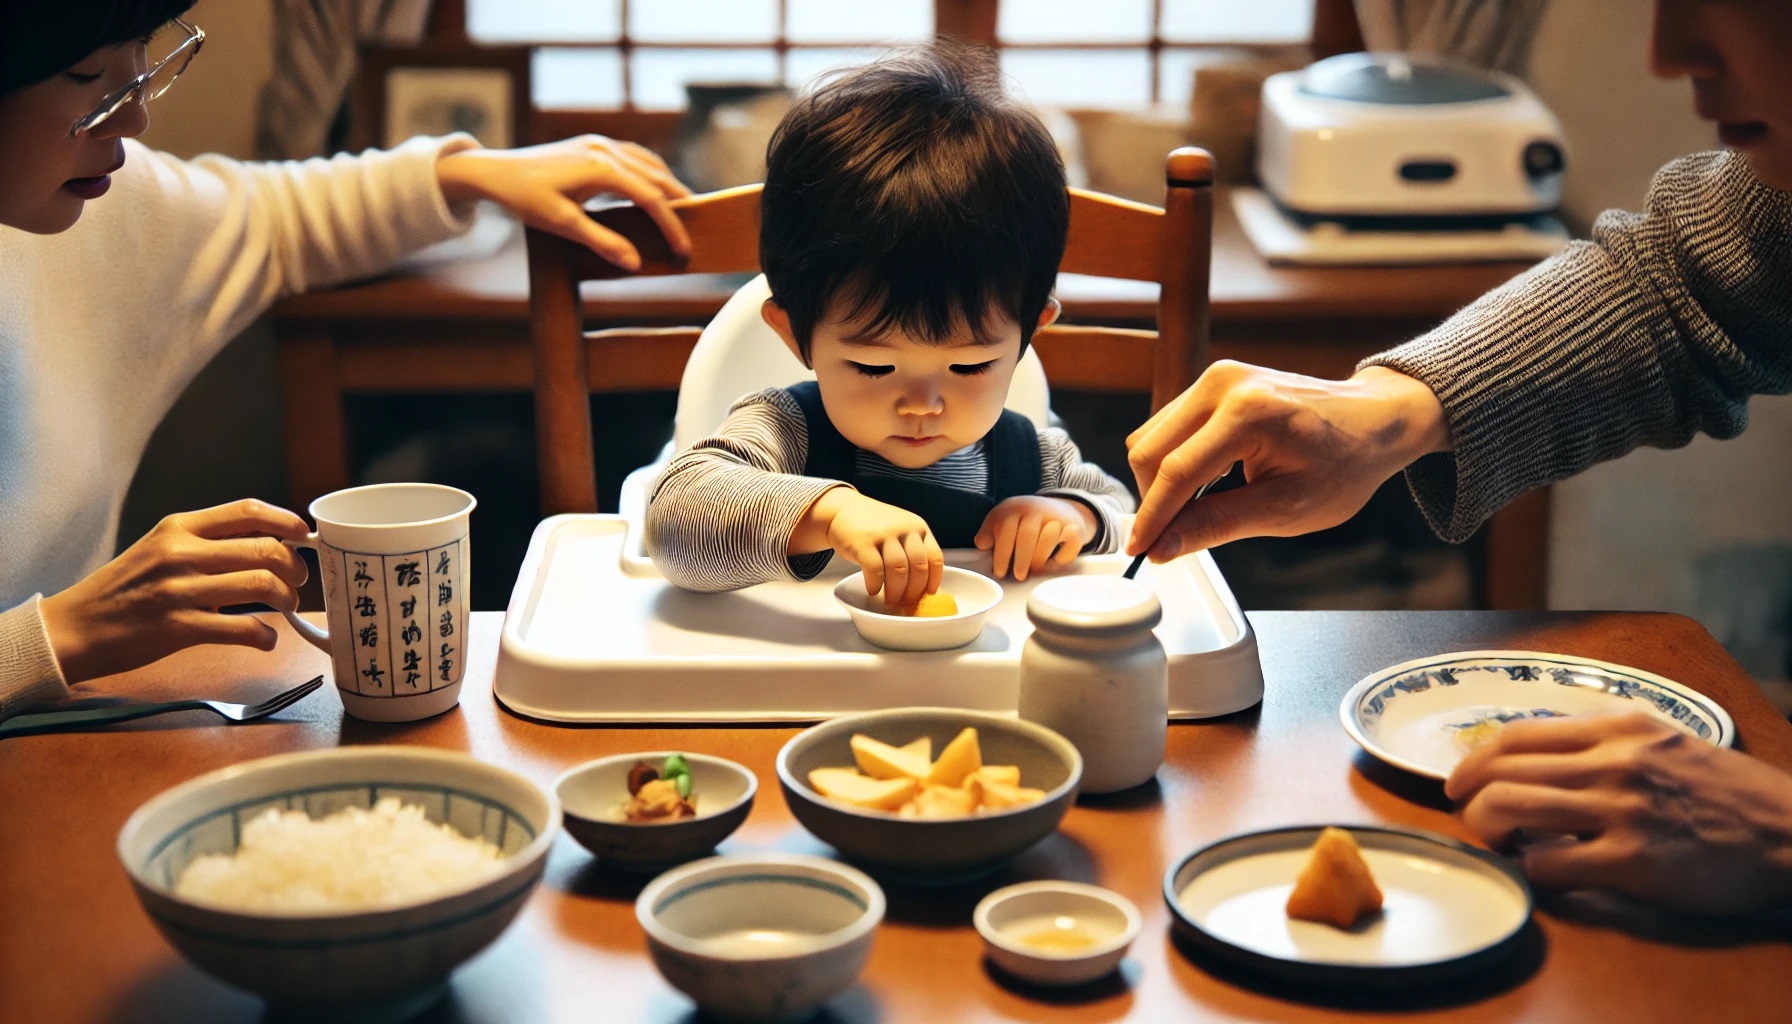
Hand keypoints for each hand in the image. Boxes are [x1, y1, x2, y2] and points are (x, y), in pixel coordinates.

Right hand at [39, 500, 311, 682]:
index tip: (304, 536)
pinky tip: (266, 639)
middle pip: (265, 549)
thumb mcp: (160, 549)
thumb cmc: (123, 589)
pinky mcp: (178, 628)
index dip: (287, 521)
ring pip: (262, 585)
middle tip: (297, 583)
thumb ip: (207, 544)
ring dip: (286, 599)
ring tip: (285, 608)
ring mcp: (179, 590)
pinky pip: (242, 628)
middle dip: (295, 568)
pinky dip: (265, 635)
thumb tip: (267, 549)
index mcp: (179, 527)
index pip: (248, 511)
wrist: (74, 627)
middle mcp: (181, 552)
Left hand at [435, 135, 693, 269]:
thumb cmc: (524, 197)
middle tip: (697, 228)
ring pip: (648, 162)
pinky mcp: (592, 143)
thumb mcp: (561, 224)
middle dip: (679, 203)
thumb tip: (634, 263)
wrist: (495, 171)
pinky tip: (654, 185)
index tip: (683, 248)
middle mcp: (605, 150)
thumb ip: (601, 242)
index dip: (670, 225)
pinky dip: (650, 171)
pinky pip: (633, 155)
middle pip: (656, 176)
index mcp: (600, 169)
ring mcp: (599, 143)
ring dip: (667, 183)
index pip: (650, 198)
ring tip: (683, 207)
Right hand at [796, 488, 941, 608]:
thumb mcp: (900, 530)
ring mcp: (884, 534)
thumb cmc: (874, 527)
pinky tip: (873, 590)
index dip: (934, 580)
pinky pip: (875, 569)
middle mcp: (905, 528)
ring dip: (896, 591)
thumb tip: (922, 587)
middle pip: (918, 567)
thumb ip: (913, 550)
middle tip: (906, 603)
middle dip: (913, 591)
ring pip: (899, 570)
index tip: (928, 594)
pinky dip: (876, 584)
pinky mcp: (863, 542)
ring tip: (890, 601)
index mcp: (918, 527)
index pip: (935, 557)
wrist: (843, 510)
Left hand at [974, 496, 1093, 580]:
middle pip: (1027, 535)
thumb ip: (988, 532)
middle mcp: (1035, 509)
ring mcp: (1055, 517)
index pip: (1006, 530)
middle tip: (1019, 576)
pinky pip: (1070, 544)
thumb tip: (982, 545)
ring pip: (1049, 539)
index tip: (1000, 572)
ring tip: (1034, 569)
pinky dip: (1063, 556)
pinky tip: (1053, 562)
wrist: (1058, 508)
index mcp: (1014, 508)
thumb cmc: (1022, 520)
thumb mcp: (1002, 520)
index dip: (1002, 554)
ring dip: (1040, 558)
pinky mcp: (1074, 528)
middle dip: (1021, 559)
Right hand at [1124, 362, 1450, 560]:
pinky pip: (1169, 426)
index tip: (1140, 550)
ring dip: (1162, 480)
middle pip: (1150, 451)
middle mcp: (1224, 384)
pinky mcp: (1213, 381)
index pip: (1177, 472)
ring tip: (1198, 508)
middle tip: (1172, 537)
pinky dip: (1174, 460)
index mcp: (1248, 413)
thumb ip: (1216, 525)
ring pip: (1152, 438)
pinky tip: (1206, 482)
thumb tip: (1163, 546)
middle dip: (1154, 499)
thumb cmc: (1344, 464)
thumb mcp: (1285, 509)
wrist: (1375, 421)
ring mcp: (1216, 376)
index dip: (1152, 518)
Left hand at [1446, 712, 1791, 914]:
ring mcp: (1620, 810)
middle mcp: (1612, 761)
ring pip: (1510, 808)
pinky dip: (1528, 870)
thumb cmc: (1732, 793)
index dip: (1474, 759)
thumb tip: (1549, 754)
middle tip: (1464, 814)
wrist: (1791, 833)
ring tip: (1497, 843)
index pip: (1517, 734)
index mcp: (1618, 729)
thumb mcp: (1668, 741)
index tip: (1459, 779)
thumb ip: (1610, 741)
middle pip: (1501, 769)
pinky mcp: (1631, 860)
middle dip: (1468, 795)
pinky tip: (1538, 873)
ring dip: (1486, 829)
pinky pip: (1548, 864)